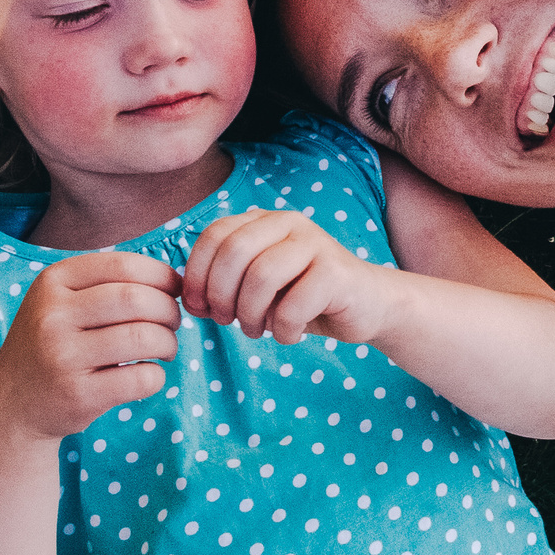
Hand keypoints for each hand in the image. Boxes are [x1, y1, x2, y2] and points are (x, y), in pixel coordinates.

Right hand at [0, 250, 181, 439]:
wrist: (13, 406)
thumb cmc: (54, 344)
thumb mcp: (62, 301)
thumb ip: (108, 284)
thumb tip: (177, 279)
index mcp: (52, 282)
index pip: (123, 265)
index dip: (161, 276)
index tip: (174, 291)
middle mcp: (52, 316)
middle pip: (136, 299)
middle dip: (169, 310)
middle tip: (172, 323)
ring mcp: (62, 357)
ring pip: (143, 337)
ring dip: (168, 343)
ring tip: (165, 349)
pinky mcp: (77, 395)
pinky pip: (141, 378)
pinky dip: (157, 376)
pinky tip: (148, 375)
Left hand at [183, 207, 403, 346]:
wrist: (367, 305)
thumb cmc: (304, 296)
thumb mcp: (258, 285)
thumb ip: (225, 282)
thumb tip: (187, 299)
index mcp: (265, 220)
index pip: (213, 235)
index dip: (197, 275)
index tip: (198, 308)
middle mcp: (289, 222)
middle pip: (233, 252)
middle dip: (220, 296)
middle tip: (227, 321)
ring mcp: (315, 243)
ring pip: (260, 277)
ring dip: (250, 316)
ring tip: (258, 330)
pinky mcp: (337, 272)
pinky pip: (292, 305)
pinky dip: (283, 330)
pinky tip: (291, 334)